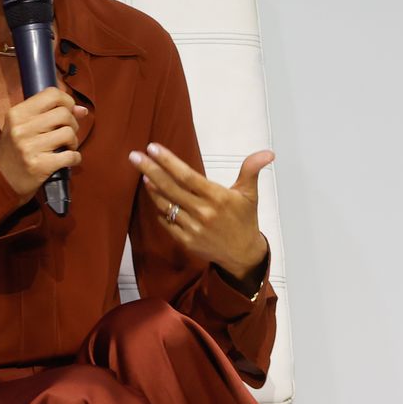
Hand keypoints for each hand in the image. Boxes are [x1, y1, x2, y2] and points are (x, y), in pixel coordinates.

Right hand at [0, 88, 87, 202]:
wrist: (2, 181)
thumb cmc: (15, 151)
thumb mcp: (23, 127)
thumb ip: (50, 114)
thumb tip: (81, 109)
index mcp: (17, 114)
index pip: (51, 94)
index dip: (66, 101)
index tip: (67, 110)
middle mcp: (21, 128)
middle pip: (64, 114)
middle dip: (72, 124)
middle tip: (66, 133)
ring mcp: (29, 147)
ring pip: (68, 133)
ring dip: (73, 142)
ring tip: (66, 147)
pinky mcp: (39, 166)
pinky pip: (70, 156)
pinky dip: (75, 158)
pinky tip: (68, 159)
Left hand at [128, 142, 272, 282]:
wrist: (243, 255)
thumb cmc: (245, 220)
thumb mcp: (249, 194)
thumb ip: (251, 170)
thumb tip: (268, 153)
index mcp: (218, 198)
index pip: (187, 176)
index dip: (168, 162)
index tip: (153, 148)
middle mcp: (203, 213)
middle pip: (170, 188)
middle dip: (150, 170)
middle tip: (134, 156)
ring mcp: (193, 228)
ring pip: (165, 204)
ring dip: (152, 189)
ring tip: (143, 173)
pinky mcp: (186, 241)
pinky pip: (166, 221)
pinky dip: (159, 208)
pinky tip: (154, 196)